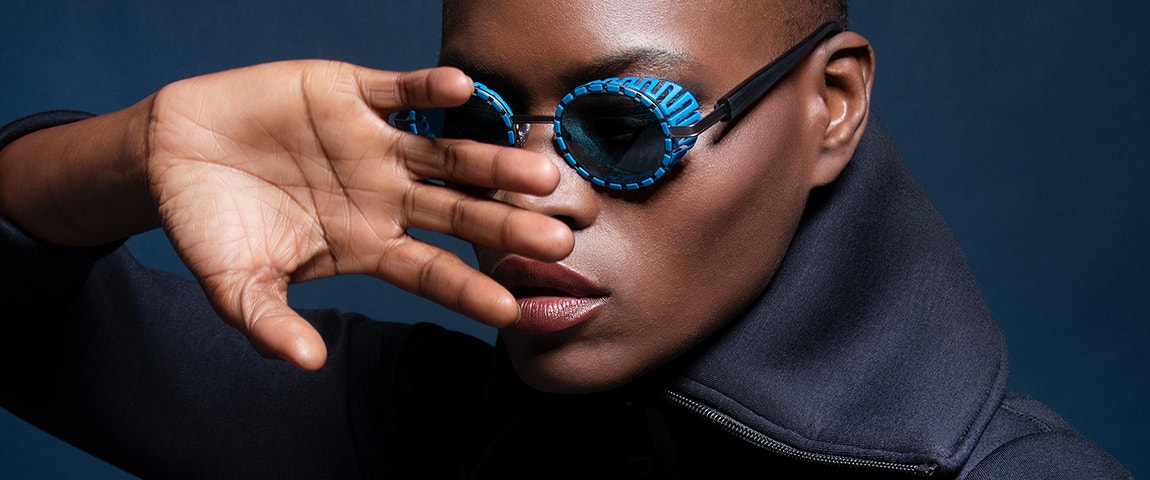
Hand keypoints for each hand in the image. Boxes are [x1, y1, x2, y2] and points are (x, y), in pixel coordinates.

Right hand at [145, 61, 571, 369]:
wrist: (173, 155)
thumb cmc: (211, 226)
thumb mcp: (236, 285)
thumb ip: (270, 323)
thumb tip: (306, 363)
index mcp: (369, 243)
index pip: (431, 271)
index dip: (468, 288)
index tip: (510, 309)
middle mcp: (385, 193)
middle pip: (458, 211)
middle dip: (506, 224)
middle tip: (558, 238)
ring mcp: (374, 143)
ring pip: (445, 152)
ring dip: (490, 161)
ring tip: (538, 173)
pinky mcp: (349, 93)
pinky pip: (398, 89)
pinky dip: (427, 87)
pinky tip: (462, 88)